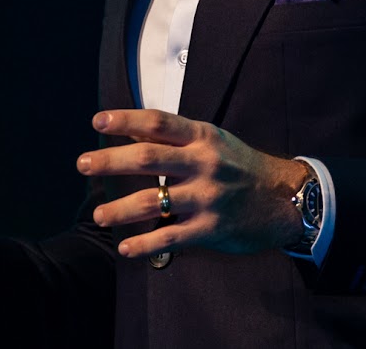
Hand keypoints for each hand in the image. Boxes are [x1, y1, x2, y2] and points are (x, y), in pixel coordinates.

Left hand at [76, 109, 304, 257]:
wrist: (282, 197)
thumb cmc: (240, 165)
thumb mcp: (213, 141)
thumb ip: (176, 138)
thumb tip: (132, 132)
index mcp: (202, 136)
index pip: (158, 122)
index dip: (126, 119)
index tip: (98, 120)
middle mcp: (203, 162)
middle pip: (148, 156)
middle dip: (110, 160)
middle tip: (83, 164)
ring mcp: (207, 195)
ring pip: (153, 200)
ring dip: (120, 208)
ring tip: (98, 213)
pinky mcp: (211, 227)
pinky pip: (171, 236)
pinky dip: (145, 243)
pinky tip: (126, 248)